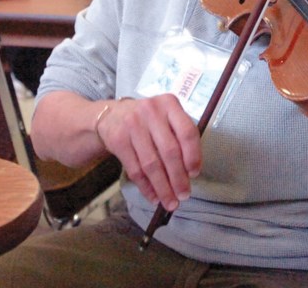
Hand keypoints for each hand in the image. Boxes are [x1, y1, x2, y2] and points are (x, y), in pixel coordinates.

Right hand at [96, 95, 200, 210]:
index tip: (195, 174)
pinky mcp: (118, 139)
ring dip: (162, 188)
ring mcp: (133, 125)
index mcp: (170, 104)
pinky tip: (153, 197)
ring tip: (170, 202)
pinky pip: (134, 169)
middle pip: (169, 151)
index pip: (187, 132)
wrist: (112, 115)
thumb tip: (190, 173)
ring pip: (151, 164)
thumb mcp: (166, 117)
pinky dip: (145, 187)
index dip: (193, 156)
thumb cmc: (149, 120)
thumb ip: (180, 137)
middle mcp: (151, 111)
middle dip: (178, 178)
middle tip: (184, 196)